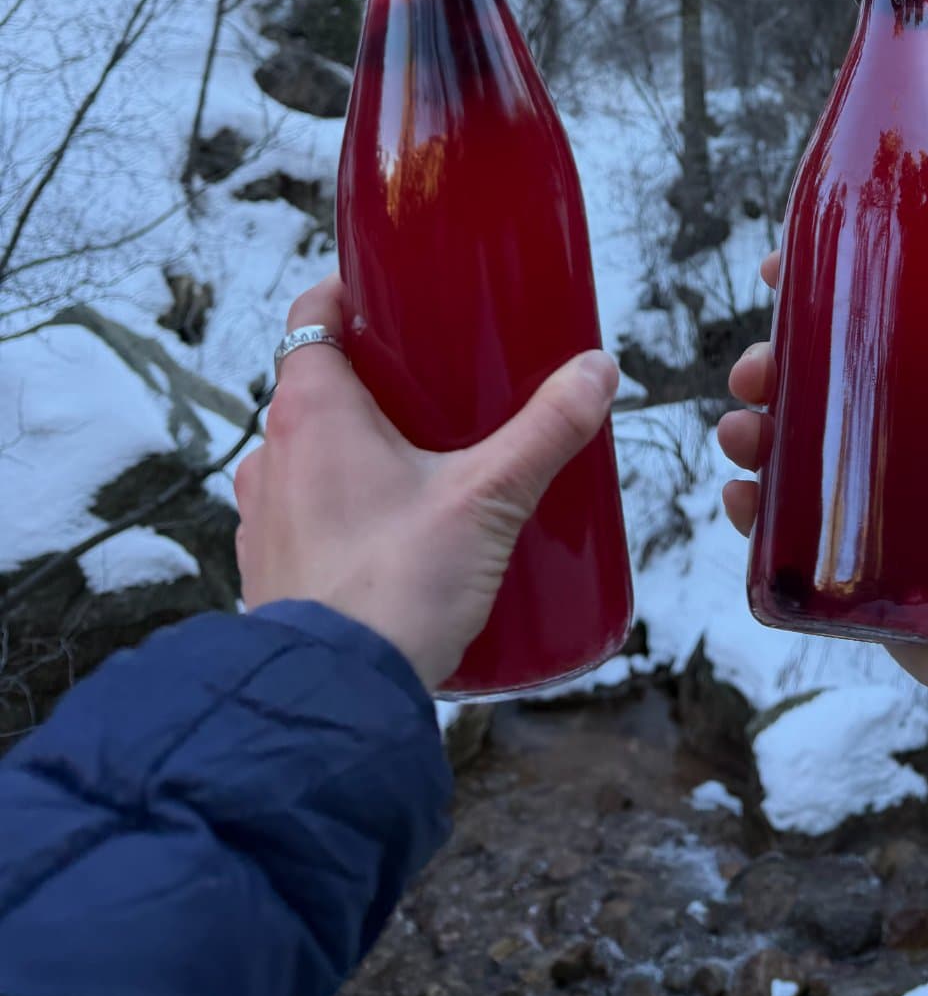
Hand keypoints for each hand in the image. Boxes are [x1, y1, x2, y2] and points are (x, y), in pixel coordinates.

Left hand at [235, 276, 618, 689]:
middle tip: (442, 381)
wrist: (330, 702)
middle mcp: (273, 452)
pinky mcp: (270, 569)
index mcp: (311, 410)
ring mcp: (263, 514)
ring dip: (356, 445)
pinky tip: (395, 531)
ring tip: (426, 461)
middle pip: (319, 383)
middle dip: (378, 377)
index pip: (314, 314)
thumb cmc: (395, 588)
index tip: (400, 292)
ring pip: (309, 451)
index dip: (353, 293)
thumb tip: (597, 371)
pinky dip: (341, 504)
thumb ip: (546, 429)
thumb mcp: (488, 498)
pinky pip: (304, 511)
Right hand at [717, 185, 927, 704]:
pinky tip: (743, 498)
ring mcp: (874, 505)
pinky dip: (754, 514)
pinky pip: (787, 535)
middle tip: (753, 369)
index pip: (861, 326)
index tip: (777, 267)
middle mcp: (900, 440)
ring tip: (743, 435)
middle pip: (811, 387)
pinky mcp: (856, 568)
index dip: (814, 296)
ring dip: (750, 434)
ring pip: (789, 455)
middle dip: (766, 367)